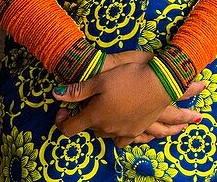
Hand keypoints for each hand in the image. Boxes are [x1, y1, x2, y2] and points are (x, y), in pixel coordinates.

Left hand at [52, 58, 197, 147]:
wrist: (161, 82)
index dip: (61, 121)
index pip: (69, 128)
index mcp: (94, 116)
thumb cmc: (129, 77)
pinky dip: (118, 132)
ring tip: (108, 110)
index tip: (64, 110)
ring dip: (102, 124)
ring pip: (105, 134)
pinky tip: (121, 121)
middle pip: (89, 129)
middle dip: (87, 117)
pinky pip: (122, 139)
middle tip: (92, 100)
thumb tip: (56, 95)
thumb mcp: (101, 79)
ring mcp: (122, 132)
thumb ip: (78, 90)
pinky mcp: (137, 131)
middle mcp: (107, 128)